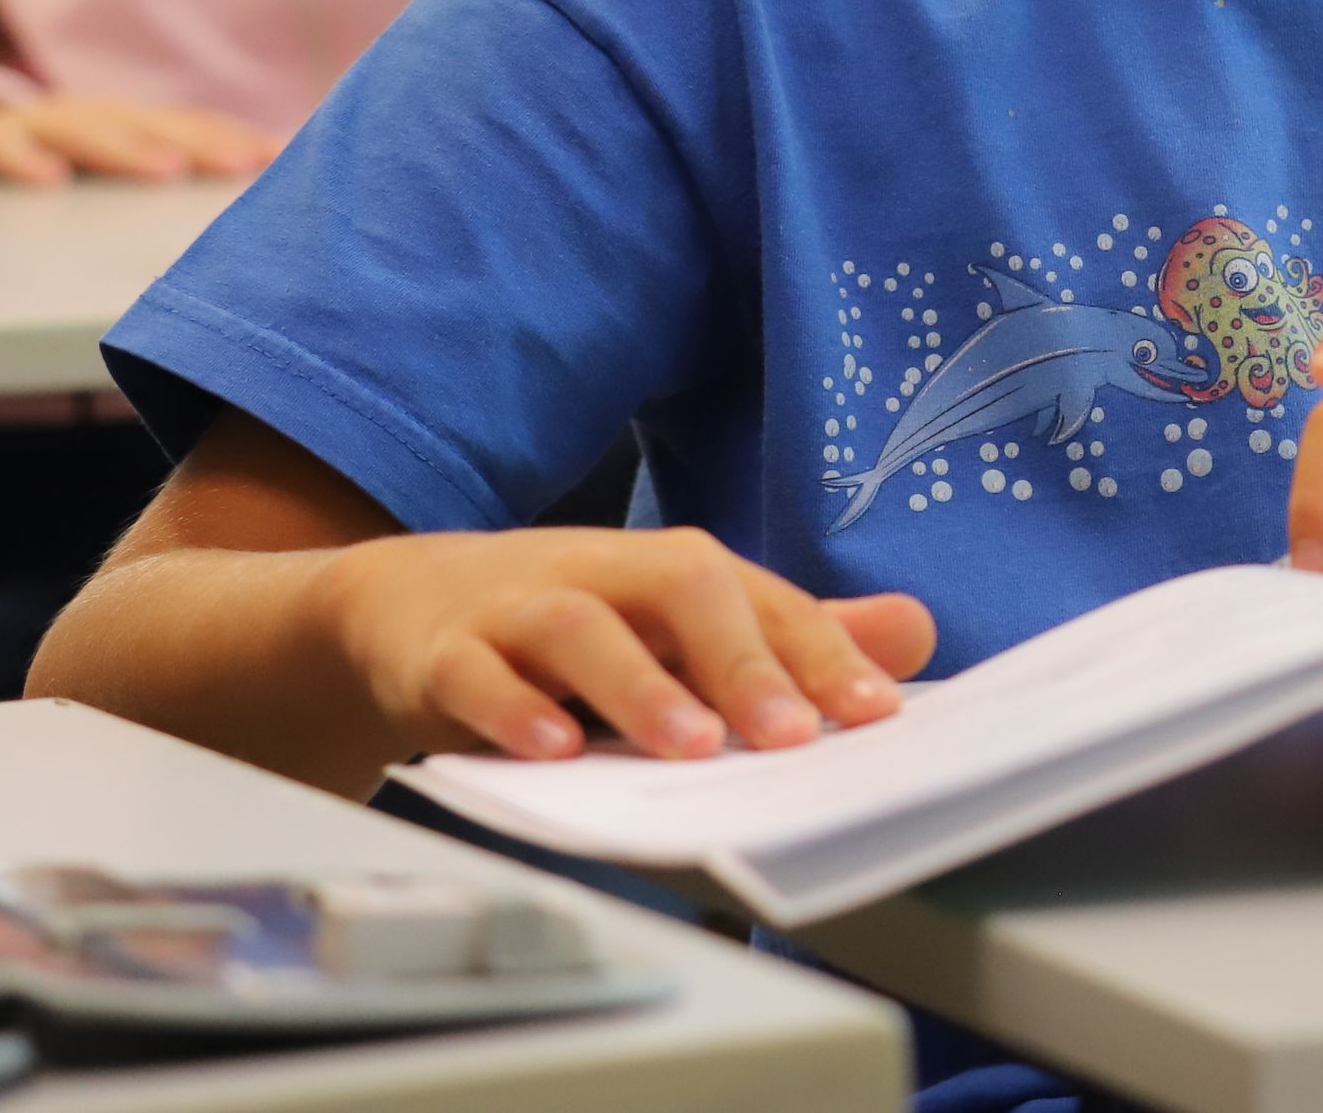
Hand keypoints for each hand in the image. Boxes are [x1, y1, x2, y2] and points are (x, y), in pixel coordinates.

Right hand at [0, 94, 279, 187]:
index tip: (278, 162)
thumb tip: (230, 246)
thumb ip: (147, 201)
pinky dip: (20, 158)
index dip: (230, 140)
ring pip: (78, 126)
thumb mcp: (94, 188)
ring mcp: (23, 125)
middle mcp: (79, 118)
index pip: (183, 127)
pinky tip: (48, 180)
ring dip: (124, 146)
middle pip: (144, 123)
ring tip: (164, 170)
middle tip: (241, 166)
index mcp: (116, 128)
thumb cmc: (35, 178)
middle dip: (198, 142)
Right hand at [316, 523, 934, 762]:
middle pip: (684, 591)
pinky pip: (475, 675)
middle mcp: (607, 575)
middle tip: (791, 737)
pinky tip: (552, 750)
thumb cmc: (575, 623)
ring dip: (637, 685)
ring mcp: (520, 609)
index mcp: (677, 573)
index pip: (766, 602)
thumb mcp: (683, 627)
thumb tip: (914, 630)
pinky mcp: (444, 654)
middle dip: (742, 662)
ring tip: (689, 746)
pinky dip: (510, 710)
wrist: (408, 606)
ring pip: (580, 628)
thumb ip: (792, 636)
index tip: (878, 713)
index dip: (825, 652)